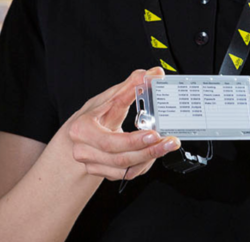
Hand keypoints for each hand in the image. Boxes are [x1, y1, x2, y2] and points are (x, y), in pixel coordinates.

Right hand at [62, 67, 180, 180]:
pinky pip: (126, 174)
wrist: (80, 133)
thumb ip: (132, 85)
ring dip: (149, 158)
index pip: (109, 141)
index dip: (133, 141)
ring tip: (166, 146)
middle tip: (169, 142)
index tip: (154, 134)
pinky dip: (142, 165)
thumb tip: (153, 74)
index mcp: (82, 130)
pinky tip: (153, 153)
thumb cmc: (94, 114)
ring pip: (125, 169)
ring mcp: (92, 164)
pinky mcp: (102, 172)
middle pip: (120, 158)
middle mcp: (84, 151)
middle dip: (149, 151)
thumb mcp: (110, 97)